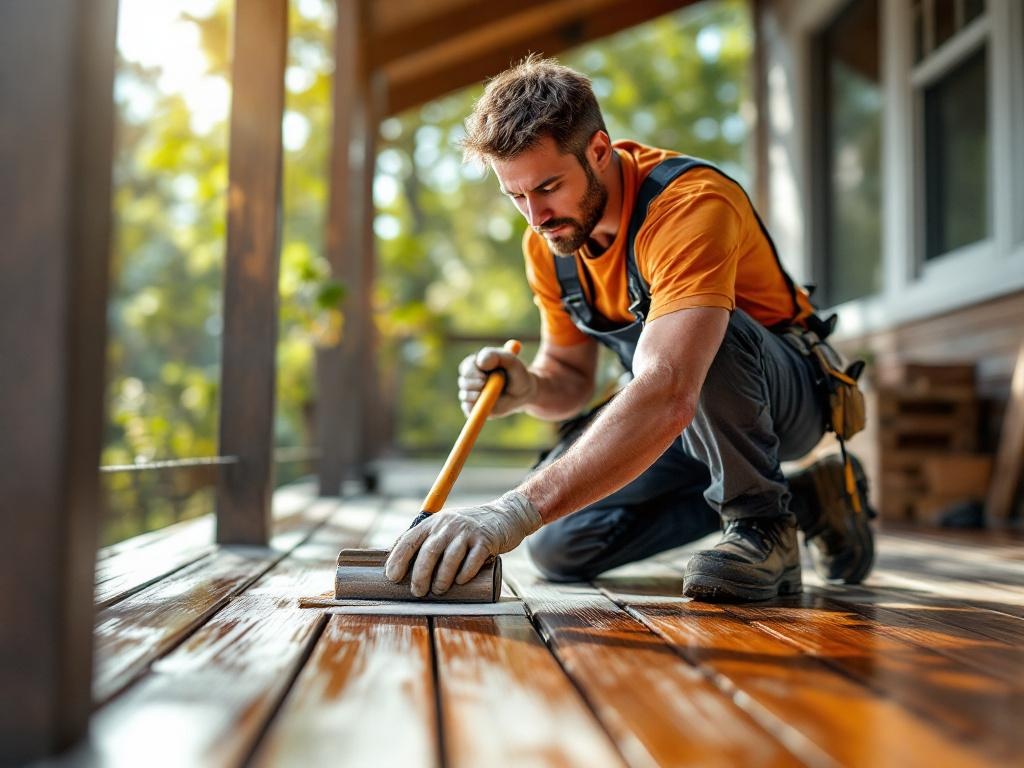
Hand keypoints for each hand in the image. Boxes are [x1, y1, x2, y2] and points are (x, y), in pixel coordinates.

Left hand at [384, 491, 541, 596]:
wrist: (505, 515)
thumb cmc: (470, 529)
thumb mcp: (446, 527)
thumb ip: (429, 541)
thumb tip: (404, 568)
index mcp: (434, 522)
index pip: (410, 539)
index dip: (398, 559)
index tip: (392, 577)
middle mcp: (449, 524)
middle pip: (429, 551)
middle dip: (420, 575)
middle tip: (418, 592)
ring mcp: (468, 532)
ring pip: (449, 558)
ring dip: (441, 579)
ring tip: (439, 590)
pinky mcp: (486, 541)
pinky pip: (472, 561)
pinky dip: (464, 574)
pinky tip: (460, 582)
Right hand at [458, 347, 535, 416]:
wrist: (524, 393)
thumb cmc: (517, 374)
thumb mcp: (512, 362)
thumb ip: (497, 357)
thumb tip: (480, 362)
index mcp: (477, 364)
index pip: (466, 367)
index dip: (472, 372)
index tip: (484, 377)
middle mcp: (471, 378)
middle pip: (463, 381)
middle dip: (472, 384)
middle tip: (485, 385)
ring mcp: (472, 392)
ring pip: (464, 395)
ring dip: (476, 396)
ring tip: (494, 394)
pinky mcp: (474, 406)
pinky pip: (468, 409)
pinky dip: (475, 408)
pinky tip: (489, 404)